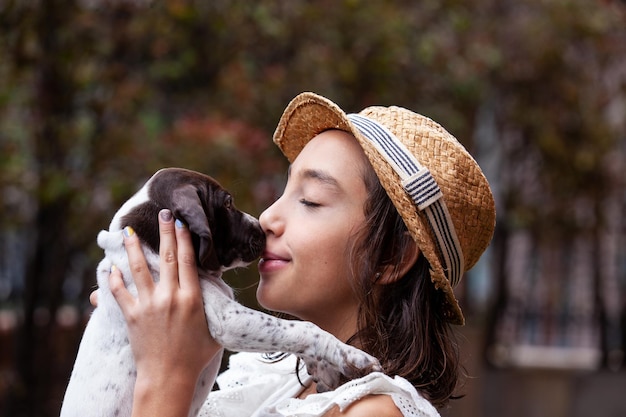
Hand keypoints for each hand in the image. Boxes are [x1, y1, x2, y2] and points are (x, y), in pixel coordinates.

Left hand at [109, 209, 221, 415]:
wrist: (168, 378)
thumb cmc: (195, 357)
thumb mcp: (215, 329)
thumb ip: (216, 308)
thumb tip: (220, 291)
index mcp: (192, 298)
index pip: (189, 261)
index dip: (185, 239)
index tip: (181, 223)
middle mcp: (170, 297)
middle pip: (167, 257)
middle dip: (165, 232)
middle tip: (163, 213)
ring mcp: (149, 305)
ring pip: (138, 269)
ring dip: (132, 248)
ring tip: (128, 232)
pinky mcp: (131, 316)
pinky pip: (119, 292)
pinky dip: (114, 279)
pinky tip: (111, 267)